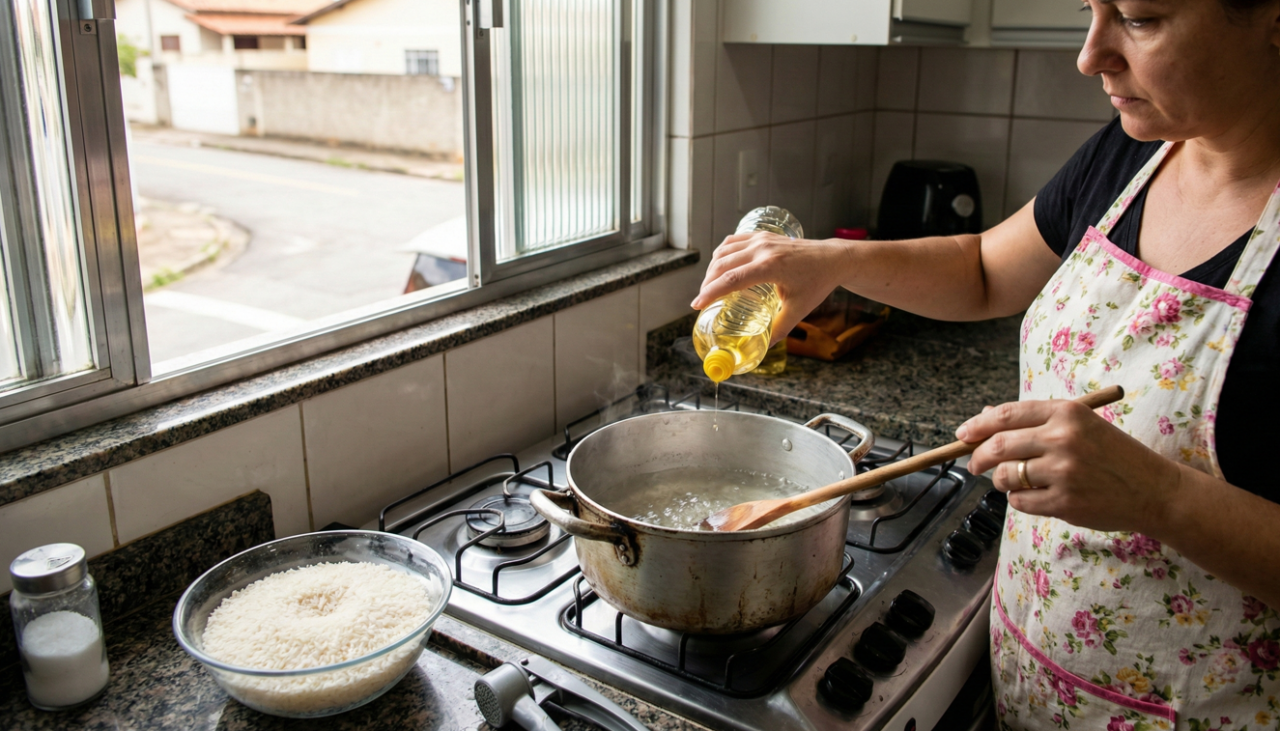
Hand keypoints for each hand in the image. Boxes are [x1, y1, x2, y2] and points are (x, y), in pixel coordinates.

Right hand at [690, 232, 853, 343]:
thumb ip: (780, 328)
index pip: (732, 279)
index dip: (710, 292)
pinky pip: (733, 242)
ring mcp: (762, 239)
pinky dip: (722, 254)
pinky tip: (720, 266)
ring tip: (709, 286)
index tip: (697, 304)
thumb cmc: (817, 281)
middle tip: (702, 300)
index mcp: (771, 266)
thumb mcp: (799, 308)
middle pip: (722, 265)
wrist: (832, 258)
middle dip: (707, 283)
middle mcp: (763, 249)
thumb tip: (763, 347)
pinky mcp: (762, 235)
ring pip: (724, 251)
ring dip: (712, 268)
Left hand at [958, 398, 1184, 534]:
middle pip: (998, 446)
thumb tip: (985, 417)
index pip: (1007, 415)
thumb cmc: (1113, 455)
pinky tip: (1037, 496)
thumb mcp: (1080, 425)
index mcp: (1067, 413)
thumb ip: (1035, 421)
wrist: (1154, 490)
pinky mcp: (1064, 503)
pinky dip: (1020, 500)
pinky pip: (1020, 502)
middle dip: (978, 458)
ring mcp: (1064, 472)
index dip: (978, 425)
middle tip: (974, 465)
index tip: (962, 435)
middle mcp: (1063, 439)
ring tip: (1015, 481)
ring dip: (1001, 482)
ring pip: (1006, 477)